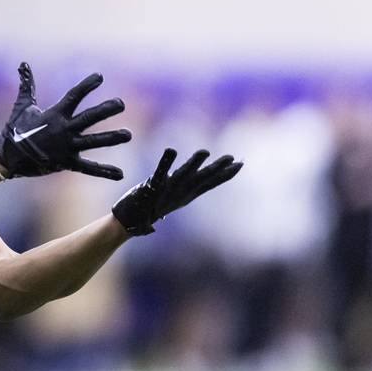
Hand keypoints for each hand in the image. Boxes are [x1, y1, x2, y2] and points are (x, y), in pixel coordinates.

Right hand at [0, 62, 130, 179]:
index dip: (87, 85)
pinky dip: (104, 172)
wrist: (7, 156)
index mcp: (55, 114)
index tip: (100, 77)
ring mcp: (66, 147)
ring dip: (112, 138)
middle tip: (121, 103)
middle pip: (89, 117)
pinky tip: (120, 174)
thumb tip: (23, 63)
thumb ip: (28, 84)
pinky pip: (88, 168)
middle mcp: (63, 130)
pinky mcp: (67, 164)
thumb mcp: (23, 105)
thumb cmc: (16, 129)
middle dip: (106, 110)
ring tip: (128, 135)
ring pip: (93, 142)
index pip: (74, 96)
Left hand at [112, 148, 241, 235]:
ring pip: (184, 175)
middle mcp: (181, 193)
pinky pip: (160, 172)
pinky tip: (171, 150)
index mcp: (188, 194)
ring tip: (204, 152)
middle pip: (202, 179)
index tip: (241, 164)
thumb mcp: (177, 196)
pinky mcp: (152, 186)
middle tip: (233, 158)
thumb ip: (190, 186)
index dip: (226, 174)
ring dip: (194, 164)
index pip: (210, 183)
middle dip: (218, 169)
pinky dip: (166, 161)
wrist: (130, 221)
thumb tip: (202, 178)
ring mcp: (167, 190)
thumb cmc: (154, 206)